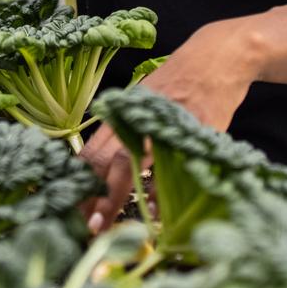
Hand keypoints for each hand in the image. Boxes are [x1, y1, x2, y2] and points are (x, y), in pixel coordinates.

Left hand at [82, 18, 266, 233]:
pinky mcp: (192, 131)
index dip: (79, 183)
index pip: (91, 153)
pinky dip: (162, 191)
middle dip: (94, 197)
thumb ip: (125, 134)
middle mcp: (137, 117)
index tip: (70, 211)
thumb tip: (106, 175)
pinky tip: (154, 211)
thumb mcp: (143, 102)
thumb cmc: (175, 85)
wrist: (216, 59)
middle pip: (106, 161)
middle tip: (85, 228)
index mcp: (122, 112)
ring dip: (119, 198)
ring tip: (108, 226)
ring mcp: (163, 124)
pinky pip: (173, 167)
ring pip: (132, 164)